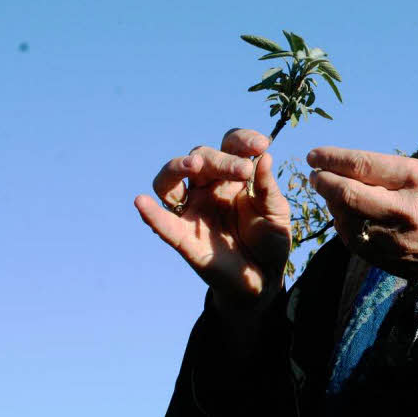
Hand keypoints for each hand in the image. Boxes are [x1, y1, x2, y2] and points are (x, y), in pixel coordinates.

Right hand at [135, 129, 290, 316]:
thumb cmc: (269, 238)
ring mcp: (192, 211)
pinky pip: (163, 224)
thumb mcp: (275, 211)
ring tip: (193, 166)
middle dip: (220, 160)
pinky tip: (142, 202)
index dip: (242, 140)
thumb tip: (265, 157)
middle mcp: (208, 187)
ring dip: (177, 168)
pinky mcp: (183, 238)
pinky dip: (151, 214)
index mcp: (232, 175)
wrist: (264, 277)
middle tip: (243, 170)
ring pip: (169, 181)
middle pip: (200, 158)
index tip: (260, 145)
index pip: (229, 144)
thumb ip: (267, 187)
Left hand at [307, 147, 417, 316]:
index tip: (314, 154)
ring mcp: (394, 243)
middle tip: (315, 174)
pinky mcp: (388, 263)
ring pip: (344, 220)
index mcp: (417, 182)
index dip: (331, 158)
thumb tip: (349, 168)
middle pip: (345, 195)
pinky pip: (353, 241)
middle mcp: (403, 213)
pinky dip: (344, 224)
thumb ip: (391, 172)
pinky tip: (346, 215)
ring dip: (331, 204)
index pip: (361, 166)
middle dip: (323, 181)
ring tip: (330, 191)